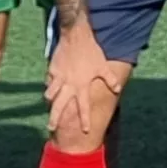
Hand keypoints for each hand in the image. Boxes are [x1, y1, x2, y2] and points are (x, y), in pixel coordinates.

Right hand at [45, 19, 120, 136]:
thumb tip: (117, 89)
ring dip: (49, 101)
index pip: (84, 107)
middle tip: (51, 128)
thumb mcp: (103, 66)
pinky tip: (49, 88)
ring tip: (48, 105)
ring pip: (50, 94)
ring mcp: (59, 78)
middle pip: (59, 106)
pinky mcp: (52, 70)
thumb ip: (110, 79)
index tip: (85, 131)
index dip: (85, 120)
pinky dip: (49, 86)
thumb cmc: (92, 52)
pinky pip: (48, 82)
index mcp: (82, 86)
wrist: (76, 36)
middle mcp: (69, 85)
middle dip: (55, 118)